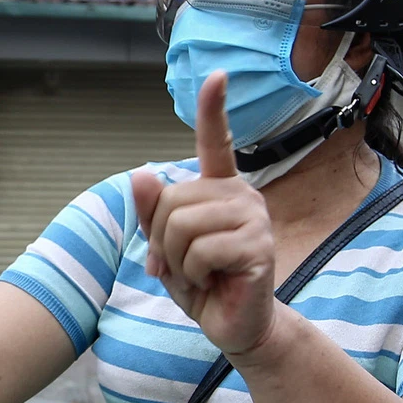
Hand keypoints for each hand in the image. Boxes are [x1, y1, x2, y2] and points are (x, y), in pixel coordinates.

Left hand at [130, 72, 279, 359]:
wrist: (235, 326)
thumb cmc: (203, 283)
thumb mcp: (167, 247)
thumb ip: (152, 213)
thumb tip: (142, 174)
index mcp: (218, 189)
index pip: (216, 141)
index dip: (214, 109)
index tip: (217, 76)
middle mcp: (240, 194)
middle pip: (171, 200)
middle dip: (162, 241)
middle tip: (183, 265)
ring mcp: (253, 218)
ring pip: (182, 225)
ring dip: (177, 261)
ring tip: (200, 274)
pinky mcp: (259, 246)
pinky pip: (201, 250)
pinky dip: (193, 274)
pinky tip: (213, 282)